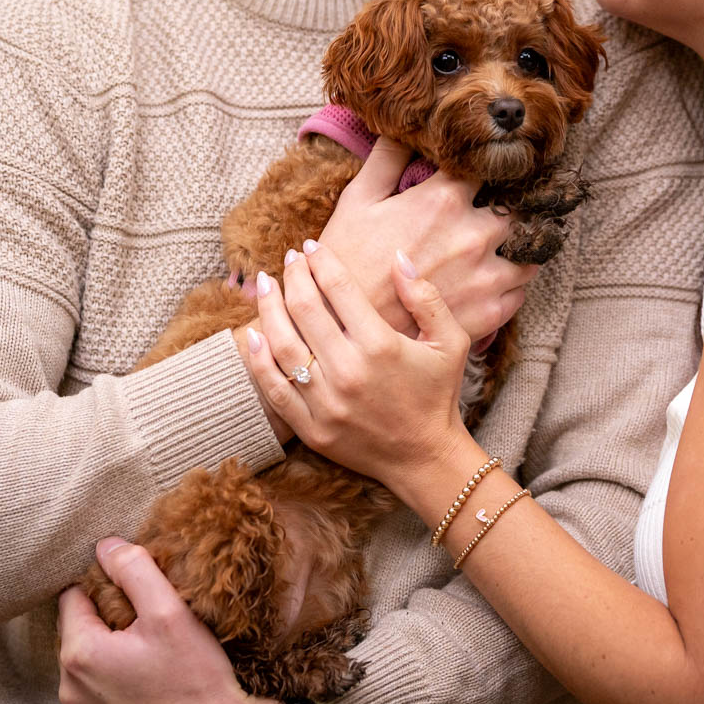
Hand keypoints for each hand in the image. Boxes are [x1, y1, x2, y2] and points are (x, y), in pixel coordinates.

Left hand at [57, 537, 279, 703]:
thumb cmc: (193, 681)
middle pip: (79, 624)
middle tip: (149, 612)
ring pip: (89, 651)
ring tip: (151, 640)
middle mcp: (70, 684)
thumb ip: (135, 571)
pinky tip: (148, 665)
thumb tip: (107, 545)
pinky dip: (117, 665)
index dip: (104, 581)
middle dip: (109, 611)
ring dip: (114, 639)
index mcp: (79, 653)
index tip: (136, 587)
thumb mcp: (169, 613)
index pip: (72, 594)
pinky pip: (98, 677)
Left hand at [242, 241, 473, 486]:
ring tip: (265, 285)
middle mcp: (349, 371)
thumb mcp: (450, 342)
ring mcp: (326, 402)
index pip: (339, 288)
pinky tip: (252, 334)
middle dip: (293, 275)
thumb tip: (398, 257)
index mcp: (381, 345)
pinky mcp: (311, 428)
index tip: (311, 246)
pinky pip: (274, 389)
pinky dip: (257, 360)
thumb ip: (427, 298)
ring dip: (269, 308)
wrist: (425, 458)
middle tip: (289, 259)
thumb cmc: (437, 395)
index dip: (321, 261)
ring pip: (283, 344)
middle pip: (305, 309)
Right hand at [316, 137, 534, 341]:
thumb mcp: (358, 199)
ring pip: (528, 253)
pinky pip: (519, 293)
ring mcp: (486, 277)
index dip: (486, 168)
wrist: (343, 329)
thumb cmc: (346, 260)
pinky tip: (494, 282)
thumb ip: (387, 158)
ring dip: (518, 248)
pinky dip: (511, 285)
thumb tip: (402, 127)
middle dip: (509, 208)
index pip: (487, 169)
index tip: (486, 172)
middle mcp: (475, 234)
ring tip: (504, 248)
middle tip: (498, 212)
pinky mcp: (489, 314)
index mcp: (445, 199)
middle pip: (516, 209)